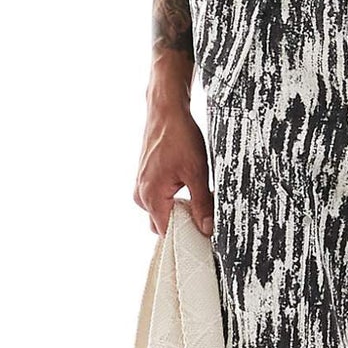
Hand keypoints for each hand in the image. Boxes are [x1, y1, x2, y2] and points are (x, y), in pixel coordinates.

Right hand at [135, 96, 214, 236]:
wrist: (166, 111)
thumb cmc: (180, 137)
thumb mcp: (197, 172)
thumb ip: (202, 204)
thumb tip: (207, 229)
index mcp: (150, 196)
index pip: (166, 233)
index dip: (186, 236)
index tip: (204, 236)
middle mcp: (141, 195)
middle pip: (163, 224)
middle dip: (182, 223)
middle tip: (205, 214)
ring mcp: (141, 186)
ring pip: (162, 210)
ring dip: (179, 208)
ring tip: (198, 196)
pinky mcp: (145, 178)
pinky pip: (159, 198)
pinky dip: (173, 198)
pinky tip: (188, 185)